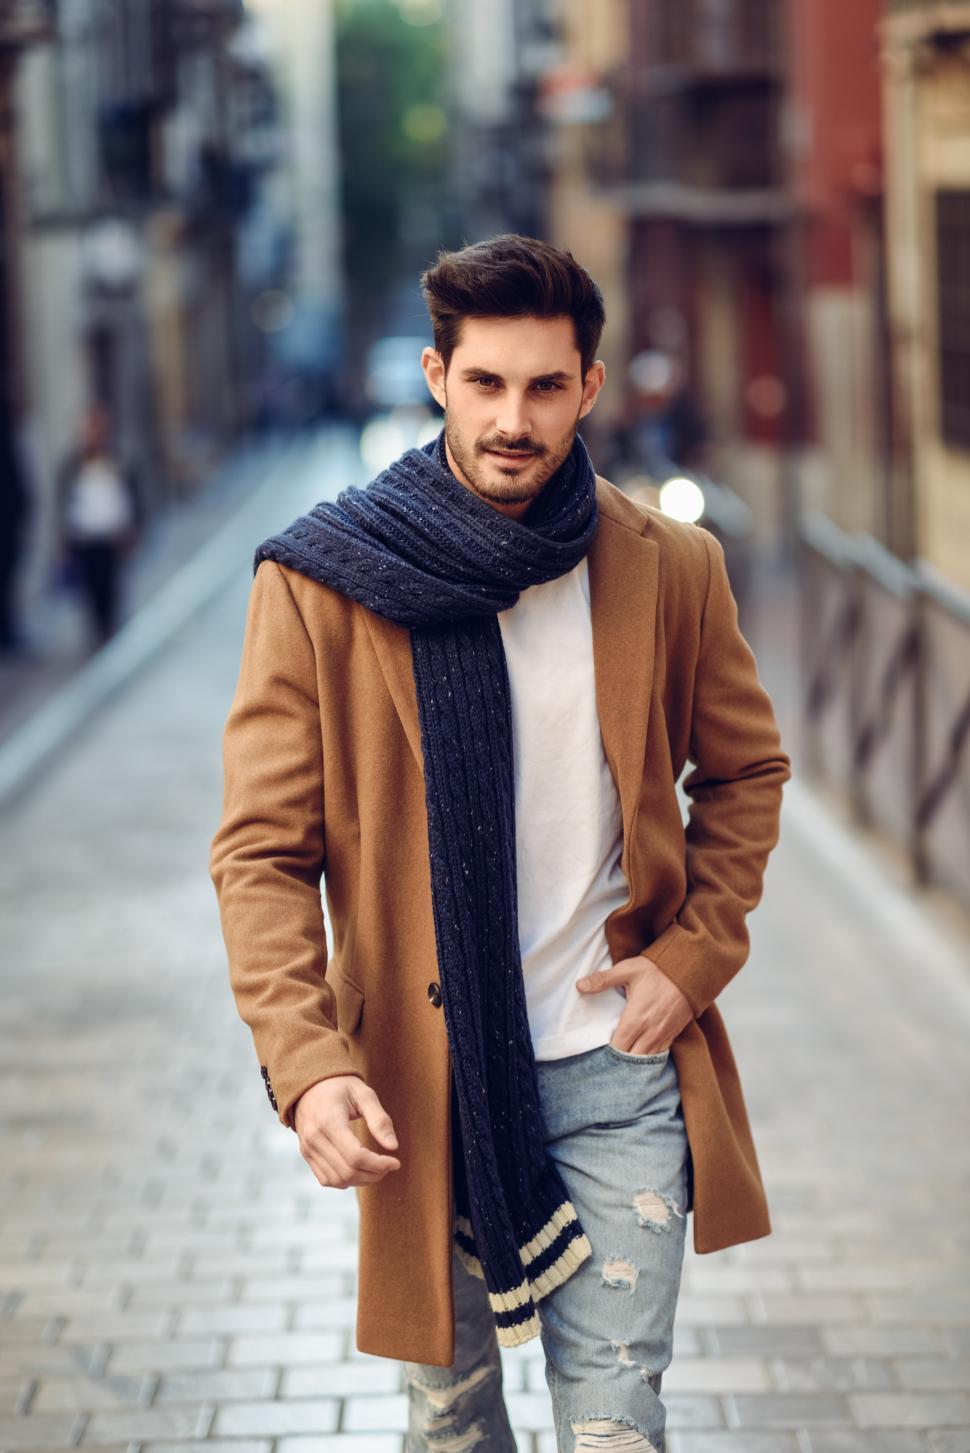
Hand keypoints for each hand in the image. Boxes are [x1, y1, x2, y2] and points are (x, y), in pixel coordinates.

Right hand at [293, 1075, 400, 1187]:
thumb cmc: (340, 1087)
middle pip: (348, 1171)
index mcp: (329, 1122)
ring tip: (376, 1169)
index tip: (395, 1162)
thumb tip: (393, 1146)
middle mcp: (315, 1139)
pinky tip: (359, 1170)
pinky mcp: (306, 1155)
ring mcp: (308, 1149)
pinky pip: (327, 1180)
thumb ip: (379, 1120)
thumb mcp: (363, 1094)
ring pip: (337, 1180)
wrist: (309, 1085)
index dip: (379, 1165)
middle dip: (374, 1174)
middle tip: (389, 1165)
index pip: (356, 1156)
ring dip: (361, 1180)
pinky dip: (346, 1181)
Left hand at [576, 955, 693, 1055]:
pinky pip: (659, 1055)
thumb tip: (579, 985)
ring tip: (623, 1064)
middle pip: (632, 1060)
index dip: (608, 1056)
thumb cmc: (657, 970)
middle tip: (609, 1063)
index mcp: (634, 1020)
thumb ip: (603, 980)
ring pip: (646, 1061)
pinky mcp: (673, 1035)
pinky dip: (650, 1059)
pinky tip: (642, 1057)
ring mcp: (662, 1036)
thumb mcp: (628, 970)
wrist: (691, 971)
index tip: (600, 1055)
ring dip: (635, 1064)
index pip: (618, 1050)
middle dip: (620, 1064)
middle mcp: (649, 1033)